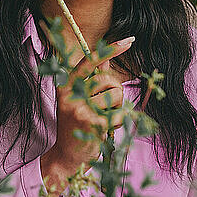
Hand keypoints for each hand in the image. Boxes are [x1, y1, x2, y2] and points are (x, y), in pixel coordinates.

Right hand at [45, 38, 133, 175]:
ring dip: (117, 108)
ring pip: (116, 95)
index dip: (111, 49)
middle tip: (106, 106)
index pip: (90, 60)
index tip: (130, 40)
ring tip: (103, 119)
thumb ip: (91, 79)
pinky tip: (105, 129)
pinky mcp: (92, 123)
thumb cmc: (75, 125)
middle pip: (108, 80)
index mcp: (66, 85)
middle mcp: (70, 94)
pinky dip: (118, 121)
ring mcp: (80, 108)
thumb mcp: (79, 100)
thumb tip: (106, 59)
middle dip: (116, 91)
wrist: (66, 156)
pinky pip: (119, 114)